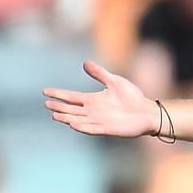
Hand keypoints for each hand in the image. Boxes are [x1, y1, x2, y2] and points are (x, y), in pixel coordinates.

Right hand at [42, 61, 158, 138]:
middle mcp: (93, 111)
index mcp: (93, 99)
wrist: (147, 112)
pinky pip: (91, 129)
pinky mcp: (107, 129)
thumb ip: (100, 74)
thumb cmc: (133, 97)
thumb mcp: (115, 82)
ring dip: (67, 118)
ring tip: (54, 115)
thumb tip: (85, 63)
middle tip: (47, 104)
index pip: (71, 97)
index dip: (59, 94)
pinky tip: (73, 124)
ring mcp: (99, 121)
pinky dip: (82, 127)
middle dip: (59, 107)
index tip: (45, 91)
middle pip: (71, 109)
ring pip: (78, 119)